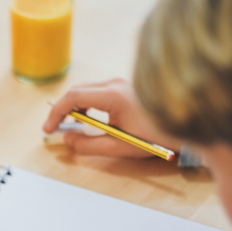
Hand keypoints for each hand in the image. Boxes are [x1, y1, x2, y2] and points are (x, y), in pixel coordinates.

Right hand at [43, 78, 181, 158]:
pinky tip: (87, 120)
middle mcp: (115, 84)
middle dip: (62, 110)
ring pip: (86, 90)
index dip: (56, 113)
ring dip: (74, 107)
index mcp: (113, 96)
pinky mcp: (123, 87)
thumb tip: (68, 139)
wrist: (182, 127)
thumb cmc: (154, 137)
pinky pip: (96, 92)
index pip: (74, 97)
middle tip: (53, 128)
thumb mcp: (118, 146)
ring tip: (70, 126)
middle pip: (77, 91)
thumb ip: (88, 145)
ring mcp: (120, 84)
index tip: (48, 128)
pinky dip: (85, 105)